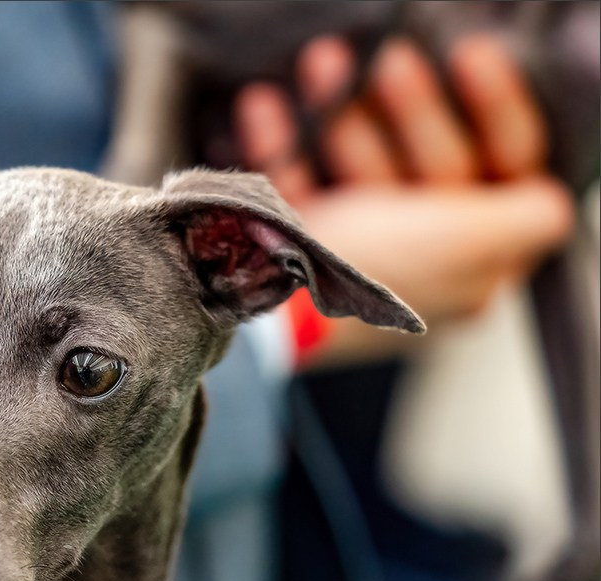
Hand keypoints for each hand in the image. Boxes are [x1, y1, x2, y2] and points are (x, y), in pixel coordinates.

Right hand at [233, 36, 573, 366]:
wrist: (261, 294)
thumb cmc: (373, 266)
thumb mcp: (474, 239)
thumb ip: (529, 216)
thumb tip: (547, 199)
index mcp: (464, 265)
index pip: (496, 182)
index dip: (494, 111)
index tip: (468, 57)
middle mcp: (413, 260)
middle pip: (427, 166)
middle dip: (409, 107)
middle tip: (390, 60)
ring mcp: (351, 252)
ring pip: (358, 166)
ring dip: (338, 110)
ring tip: (323, 61)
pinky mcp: (292, 248)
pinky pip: (292, 185)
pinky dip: (279, 142)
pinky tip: (266, 104)